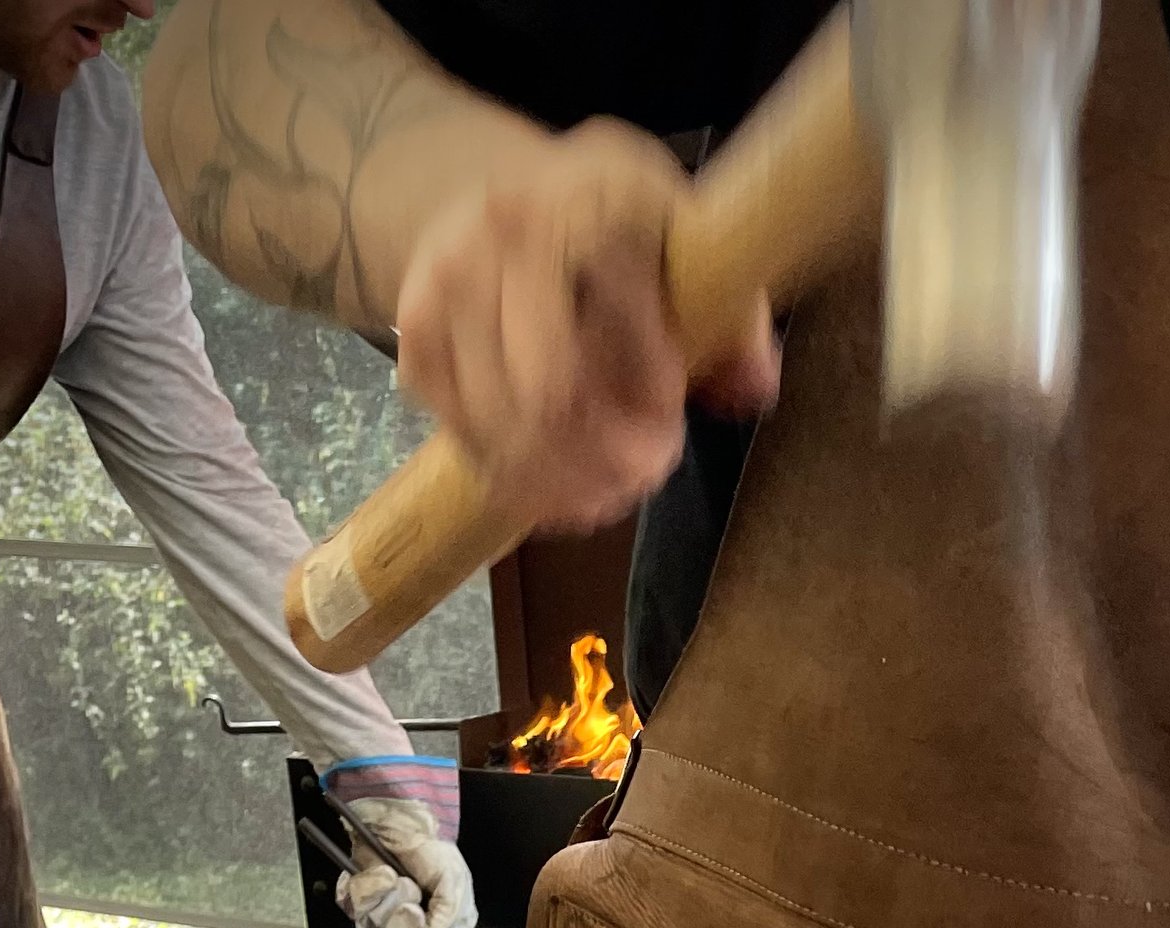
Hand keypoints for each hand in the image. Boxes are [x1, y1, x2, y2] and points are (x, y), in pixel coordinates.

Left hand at [331, 768, 477, 927]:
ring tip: (397, 877)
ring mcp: (379, 914)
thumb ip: (449, 920)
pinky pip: (354, 907)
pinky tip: (379, 872)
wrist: (402, 820)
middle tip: (413, 899)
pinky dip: (367, 886)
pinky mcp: (356, 899)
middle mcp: (407, 927)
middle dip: (405, 922)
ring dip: (388, 899)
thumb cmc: (432, 851)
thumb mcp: (455, 884)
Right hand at [395, 121, 779, 530]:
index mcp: (590, 203)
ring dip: (557, 484)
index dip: (647, 399)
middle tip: (638, 478)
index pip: (618, 328)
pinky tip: (549, 485)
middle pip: (548, 399)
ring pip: (502, 429)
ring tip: (600, 494)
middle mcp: (507, 232)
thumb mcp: (686, 240)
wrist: (503, 191)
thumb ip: (733, 316)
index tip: (669, 430)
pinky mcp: (415, 334)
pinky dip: (508, 478)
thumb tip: (754, 388)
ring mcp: (450, 282)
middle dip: (600, 460)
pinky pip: (462, 434)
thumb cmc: (616, 227)